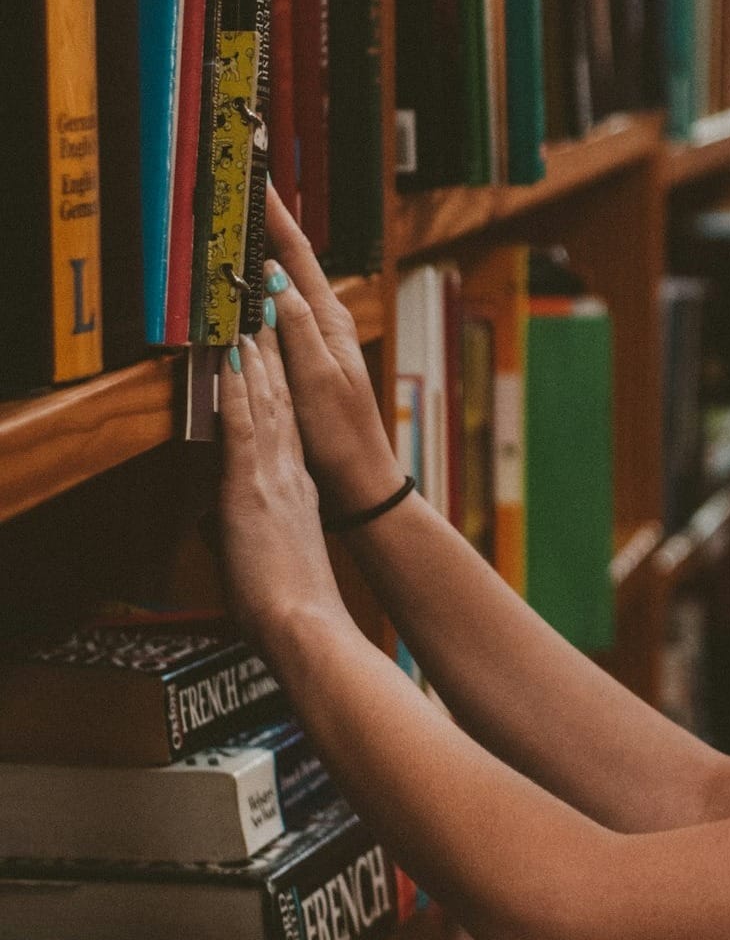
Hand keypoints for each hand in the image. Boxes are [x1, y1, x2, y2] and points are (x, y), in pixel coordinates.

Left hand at [216, 328, 350, 654]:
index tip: (270, 350)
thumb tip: (213, 528)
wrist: (306, 627)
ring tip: (249, 318)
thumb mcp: (263, 560)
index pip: (285, 426)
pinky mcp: (251, 489)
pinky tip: (229, 361)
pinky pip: (242, 428)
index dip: (278, 385)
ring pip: (264, 404)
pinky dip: (236, 391)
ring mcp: (273, 478)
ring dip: (255, 358)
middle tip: (264, 312)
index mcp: (297, 492)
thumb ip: (238, 534)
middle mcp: (290, 476)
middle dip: (270, 355)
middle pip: (280, 402)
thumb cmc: (289, 609)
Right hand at [261, 183, 402, 514]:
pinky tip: (246, 285)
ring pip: (283, 284)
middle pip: (291, 261)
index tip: (257, 179)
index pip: (298, 256)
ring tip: (238, 220)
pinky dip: (261, 290)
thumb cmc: (341, 434)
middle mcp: (326, 322)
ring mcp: (317, 339)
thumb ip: (296, 328)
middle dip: (267, 223)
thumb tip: (273, 279)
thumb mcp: (316, 378)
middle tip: (240, 186)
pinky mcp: (306, 358)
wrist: (359, 479)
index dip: (276, 216)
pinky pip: (278, 312)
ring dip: (263, 252)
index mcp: (331, 320)